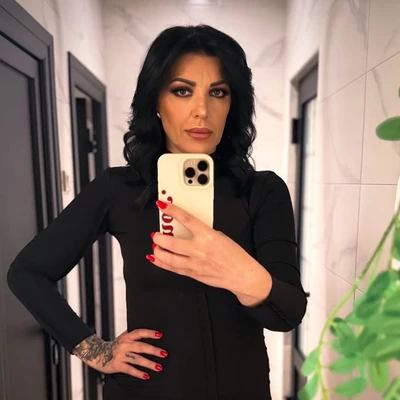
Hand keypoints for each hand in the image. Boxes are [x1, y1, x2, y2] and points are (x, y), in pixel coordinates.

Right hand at [72, 329, 167, 379]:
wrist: (98, 353)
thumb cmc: (115, 346)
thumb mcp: (124, 337)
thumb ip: (134, 336)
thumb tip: (150, 333)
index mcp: (127, 336)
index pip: (140, 333)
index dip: (150, 333)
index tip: (160, 335)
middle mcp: (124, 345)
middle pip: (141, 347)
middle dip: (154, 350)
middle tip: (164, 353)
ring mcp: (121, 355)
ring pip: (137, 359)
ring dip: (149, 364)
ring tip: (159, 367)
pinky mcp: (118, 365)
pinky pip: (130, 369)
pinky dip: (139, 373)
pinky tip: (146, 375)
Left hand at [148, 200, 270, 300]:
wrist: (241, 274)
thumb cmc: (233, 254)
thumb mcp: (219, 236)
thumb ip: (202, 232)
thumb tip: (185, 229)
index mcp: (208, 236)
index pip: (186, 220)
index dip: (172, 211)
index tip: (162, 205)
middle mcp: (200, 250)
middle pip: (172, 243)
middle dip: (159, 238)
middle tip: (156, 234)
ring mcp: (195, 264)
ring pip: (169, 258)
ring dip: (158, 251)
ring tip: (155, 246)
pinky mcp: (193, 274)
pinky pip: (173, 268)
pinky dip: (162, 263)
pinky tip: (156, 259)